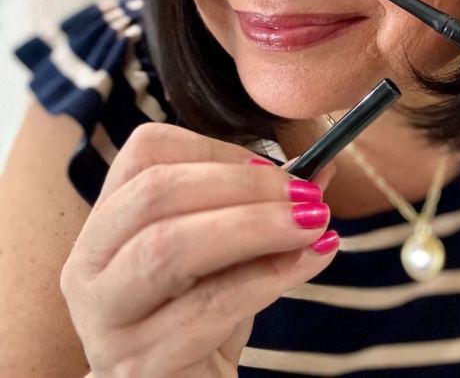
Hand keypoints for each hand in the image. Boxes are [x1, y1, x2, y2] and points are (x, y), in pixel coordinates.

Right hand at [61, 123, 338, 377]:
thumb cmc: (202, 317)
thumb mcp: (231, 254)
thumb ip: (265, 209)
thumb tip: (322, 169)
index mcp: (108, 224)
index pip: (146, 154)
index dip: (217, 150)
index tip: (278, 169)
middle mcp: (90, 267)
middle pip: (157, 194)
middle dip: (244, 187)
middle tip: (307, 194)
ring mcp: (106, 321)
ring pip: (170, 248)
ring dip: (256, 226)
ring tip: (314, 223)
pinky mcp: (140, 366)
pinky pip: (208, 307)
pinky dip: (270, 276)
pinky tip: (311, 261)